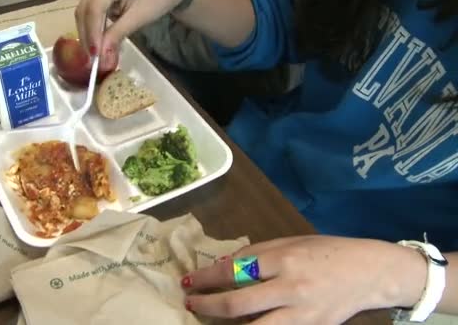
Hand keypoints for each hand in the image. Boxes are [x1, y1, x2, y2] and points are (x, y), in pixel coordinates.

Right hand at [75, 0, 182, 70]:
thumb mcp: (139, 17)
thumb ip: (118, 34)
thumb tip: (102, 56)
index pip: (94, 9)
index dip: (92, 34)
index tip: (96, 56)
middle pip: (84, 10)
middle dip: (87, 36)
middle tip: (93, 59)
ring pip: (84, 9)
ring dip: (88, 31)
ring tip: (96, 52)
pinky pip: (90, 7)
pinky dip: (93, 24)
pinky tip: (100, 38)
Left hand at [181, 236, 427, 323]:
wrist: (371, 273)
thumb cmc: (328, 251)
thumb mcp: (291, 242)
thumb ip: (258, 253)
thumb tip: (225, 266)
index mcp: (284, 259)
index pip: (234, 270)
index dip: (206, 278)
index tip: (188, 281)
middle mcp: (291, 288)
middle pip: (238, 303)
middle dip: (208, 306)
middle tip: (190, 304)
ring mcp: (302, 314)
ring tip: (209, 322)